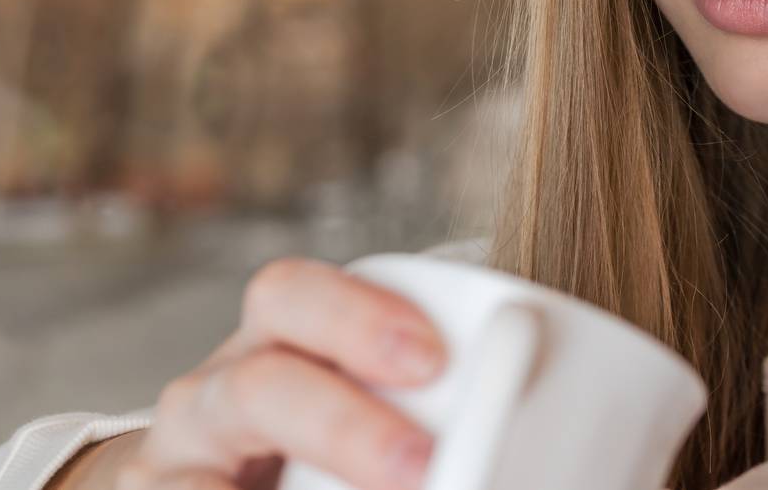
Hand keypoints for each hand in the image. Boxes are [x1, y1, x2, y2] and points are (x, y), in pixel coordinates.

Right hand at [113, 256, 449, 489]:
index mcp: (276, 345)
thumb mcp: (370, 404)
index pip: (291, 297)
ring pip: (197, 480)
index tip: (433, 360)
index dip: (356, 318)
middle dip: (339, 422)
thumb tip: (589, 458)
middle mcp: (211, 399)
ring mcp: (178, 470)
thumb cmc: (322, 438)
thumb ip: (446, 417)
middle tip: (416, 465)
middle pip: (256, 384)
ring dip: (299, 471)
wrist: (206, 481)